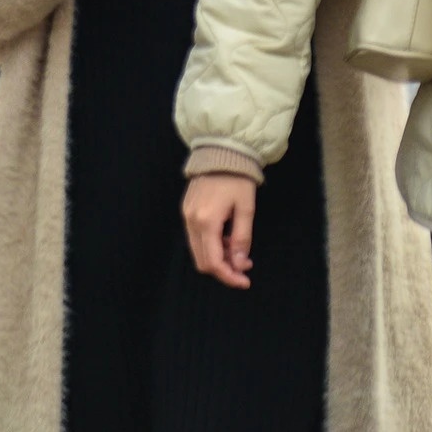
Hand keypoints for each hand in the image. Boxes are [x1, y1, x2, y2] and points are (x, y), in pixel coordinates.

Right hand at [183, 173, 256, 288]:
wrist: (221, 150)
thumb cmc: (237, 177)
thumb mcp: (246, 208)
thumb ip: (241, 238)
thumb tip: (239, 264)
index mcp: (206, 221)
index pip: (212, 262)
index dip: (228, 276)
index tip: (244, 281)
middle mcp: (191, 221)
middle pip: (202, 260)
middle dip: (224, 269)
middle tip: (244, 265)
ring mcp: (186, 215)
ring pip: (198, 250)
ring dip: (218, 256)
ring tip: (238, 249)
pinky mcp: (186, 209)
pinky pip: (196, 237)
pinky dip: (211, 244)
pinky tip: (227, 236)